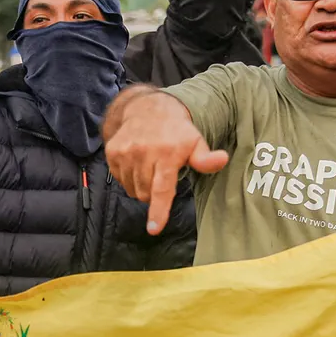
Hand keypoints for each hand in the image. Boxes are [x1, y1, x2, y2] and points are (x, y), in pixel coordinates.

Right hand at [105, 91, 228, 234]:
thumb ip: (206, 159)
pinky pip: (120, 179)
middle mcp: (144, 152)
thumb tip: (222, 160)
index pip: (162, 188)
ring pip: (132, 189)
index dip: (158, 210)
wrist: (148, 108)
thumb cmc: (177, 131)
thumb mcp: (196, 142)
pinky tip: (137, 162)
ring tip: (150, 168)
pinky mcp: (113, 152)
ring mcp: (126, 152)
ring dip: (141, 186)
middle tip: (161, 175)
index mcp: (167, 154)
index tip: (154, 228)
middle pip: (146, 193)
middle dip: (153, 193)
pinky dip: (129, 177)